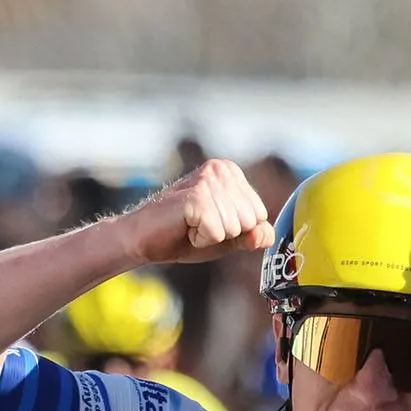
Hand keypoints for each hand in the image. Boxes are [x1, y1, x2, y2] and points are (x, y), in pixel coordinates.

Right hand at [131, 159, 271, 267]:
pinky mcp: (196, 196)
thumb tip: (267, 234)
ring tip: (190, 226)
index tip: (210, 224)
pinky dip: (201, 240)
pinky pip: (217, 232)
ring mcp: (207, 180)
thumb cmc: (183, 235)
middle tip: (198, 226)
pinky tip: (184, 228)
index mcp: (231, 173)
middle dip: (226, 233)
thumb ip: (252, 236)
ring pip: (235, 227)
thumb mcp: (227, 238)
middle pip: (251, 220)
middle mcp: (221, 169)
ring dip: (211, 236)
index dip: (236, 231)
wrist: (142, 239)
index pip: (260, 215)